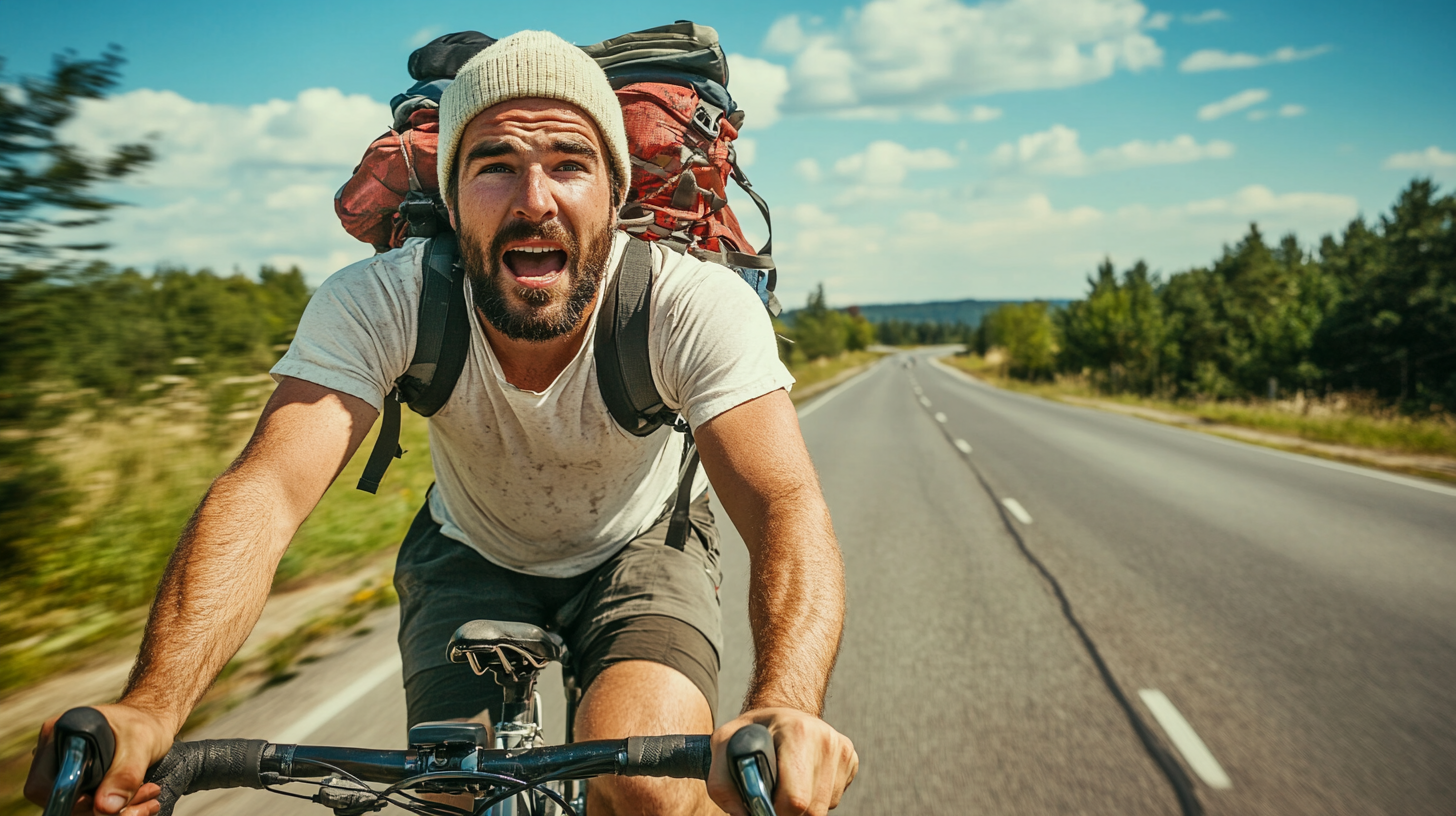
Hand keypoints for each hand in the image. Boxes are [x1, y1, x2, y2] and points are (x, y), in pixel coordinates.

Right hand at [24, 704, 173, 815]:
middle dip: (103, 809)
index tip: (104, 800)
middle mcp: (56, 757)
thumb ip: (125, 774)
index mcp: (58, 736)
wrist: (153, 723)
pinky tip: (146, 802)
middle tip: (146, 795)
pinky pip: (94, 809)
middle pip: (62, 802)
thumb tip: (105, 809)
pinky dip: (120, 811)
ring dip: (118, 812)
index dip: (69, 800)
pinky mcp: (83, 786)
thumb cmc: (143, 725)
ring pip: (81, 810)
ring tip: (151, 797)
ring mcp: (68, 773)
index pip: (41, 785)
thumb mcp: (141, 743)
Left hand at [708, 707, 857, 815]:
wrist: (783, 711)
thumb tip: (742, 815)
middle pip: (812, 808)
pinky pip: (834, 798)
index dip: (776, 810)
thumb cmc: (750, 731)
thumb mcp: (723, 745)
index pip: (796, 798)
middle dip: (789, 811)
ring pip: (824, 806)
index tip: (764, 805)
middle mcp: (826, 739)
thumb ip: (721, 782)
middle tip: (772, 796)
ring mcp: (841, 749)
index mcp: (798, 732)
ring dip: (803, 806)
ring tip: (786, 784)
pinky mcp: (851, 759)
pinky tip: (803, 778)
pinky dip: (816, 797)